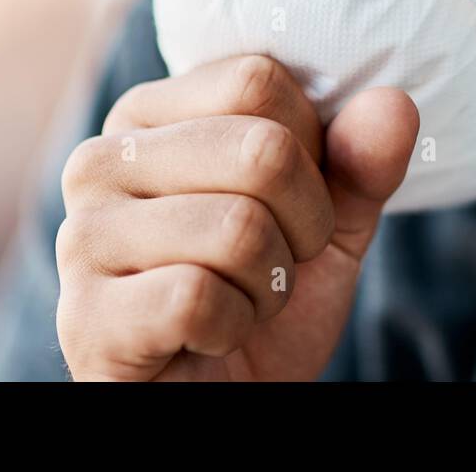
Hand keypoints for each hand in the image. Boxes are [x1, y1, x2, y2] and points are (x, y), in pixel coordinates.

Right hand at [55, 54, 418, 379]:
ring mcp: (82, 236)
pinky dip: (232, 324)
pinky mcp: (85, 316)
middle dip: (303, 223)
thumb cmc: (260, 291)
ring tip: (239, 297)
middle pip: (261, 149)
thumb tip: (393, 103)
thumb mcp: (328, 220)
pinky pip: (197, 297)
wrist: (220, 395)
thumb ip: (361, 161)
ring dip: (270, 282)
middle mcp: (102, 159)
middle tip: (273, 260)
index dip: (310, 148)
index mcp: (152, 113)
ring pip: (238, 227)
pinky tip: (208, 334)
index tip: (289, 199)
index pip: (259, 80)